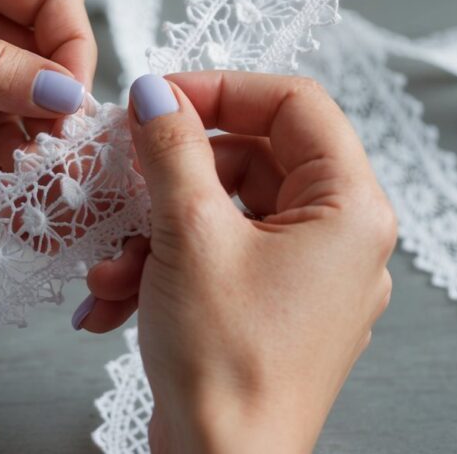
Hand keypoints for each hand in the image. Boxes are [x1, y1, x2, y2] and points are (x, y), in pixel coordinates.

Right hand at [76, 72, 396, 452]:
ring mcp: (299, 277)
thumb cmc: (227, 366)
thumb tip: (156, 94)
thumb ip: (171, 151)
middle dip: (168, 178)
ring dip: (149, 232)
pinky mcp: (263, 306)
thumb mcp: (189, 235)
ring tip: (108, 268)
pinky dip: (158, 267)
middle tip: (119, 178)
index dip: (222, 90)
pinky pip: (210, 256)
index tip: (160, 97)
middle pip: (248, 159)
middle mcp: (335, 239)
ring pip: (218, 212)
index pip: (295, 105)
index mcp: (348, 210)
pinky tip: (112, 298)